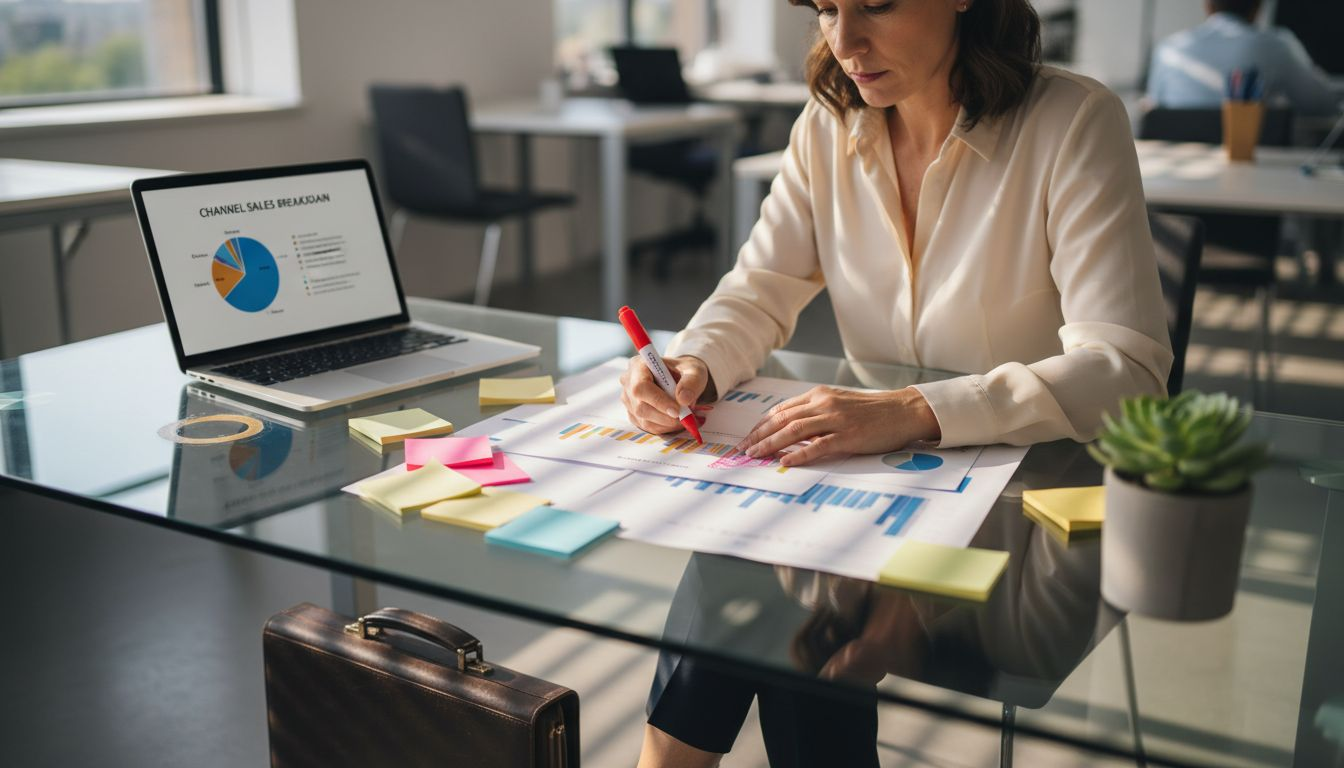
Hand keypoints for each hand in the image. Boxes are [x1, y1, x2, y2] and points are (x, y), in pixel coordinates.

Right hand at [619, 355, 715, 434]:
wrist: (681, 378)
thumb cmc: (685, 371)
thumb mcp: (694, 371)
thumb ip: (691, 382)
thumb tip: (683, 400)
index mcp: (638, 365)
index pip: (641, 387)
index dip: (658, 401)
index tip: (677, 410)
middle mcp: (628, 382)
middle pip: (640, 407)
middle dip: (665, 416)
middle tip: (685, 416)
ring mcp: (628, 399)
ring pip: (644, 420)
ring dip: (667, 423)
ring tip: (683, 416)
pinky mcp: (633, 413)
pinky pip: (647, 426)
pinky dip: (664, 427)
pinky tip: (675, 419)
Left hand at [735, 386, 940, 465]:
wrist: (903, 411)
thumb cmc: (872, 411)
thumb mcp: (839, 404)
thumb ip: (815, 414)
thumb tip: (790, 431)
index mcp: (819, 395)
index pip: (781, 409)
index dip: (761, 424)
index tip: (748, 437)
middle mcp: (824, 403)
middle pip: (782, 419)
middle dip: (758, 435)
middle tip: (742, 449)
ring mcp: (836, 419)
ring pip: (794, 430)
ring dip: (771, 444)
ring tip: (756, 455)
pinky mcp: (849, 435)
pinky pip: (818, 445)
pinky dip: (799, 454)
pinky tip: (786, 462)